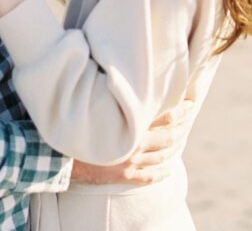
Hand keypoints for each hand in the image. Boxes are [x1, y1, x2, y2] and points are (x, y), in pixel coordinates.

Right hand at [70, 99, 195, 185]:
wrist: (60, 152)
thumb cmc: (78, 121)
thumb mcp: (98, 103)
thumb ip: (117, 94)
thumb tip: (129, 75)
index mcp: (130, 124)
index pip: (165, 116)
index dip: (181, 109)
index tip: (190, 101)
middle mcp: (135, 144)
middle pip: (169, 136)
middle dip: (183, 126)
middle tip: (191, 115)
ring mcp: (131, 162)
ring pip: (163, 156)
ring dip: (176, 147)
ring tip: (183, 137)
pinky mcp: (123, 176)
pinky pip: (151, 176)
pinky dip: (163, 172)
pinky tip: (169, 168)